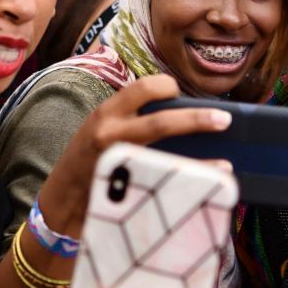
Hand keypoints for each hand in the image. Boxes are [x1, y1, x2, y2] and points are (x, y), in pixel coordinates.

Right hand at [39, 75, 231, 237]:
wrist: (61, 200)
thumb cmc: (88, 160)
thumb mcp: (102, 129)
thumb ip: (131, 118)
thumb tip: (180, 114)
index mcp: (107, 112)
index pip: (141, 88)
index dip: (166, 86)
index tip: (181, 92)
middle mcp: (109, 134)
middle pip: (160, 123)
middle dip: (195, 121)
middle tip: (224, 120)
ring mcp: (117, 164)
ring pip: (165, 158)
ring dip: (200, 161)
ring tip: (226, 163)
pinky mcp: (122, 189)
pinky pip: (163, 185)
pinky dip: (189, 185)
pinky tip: (208, 186)